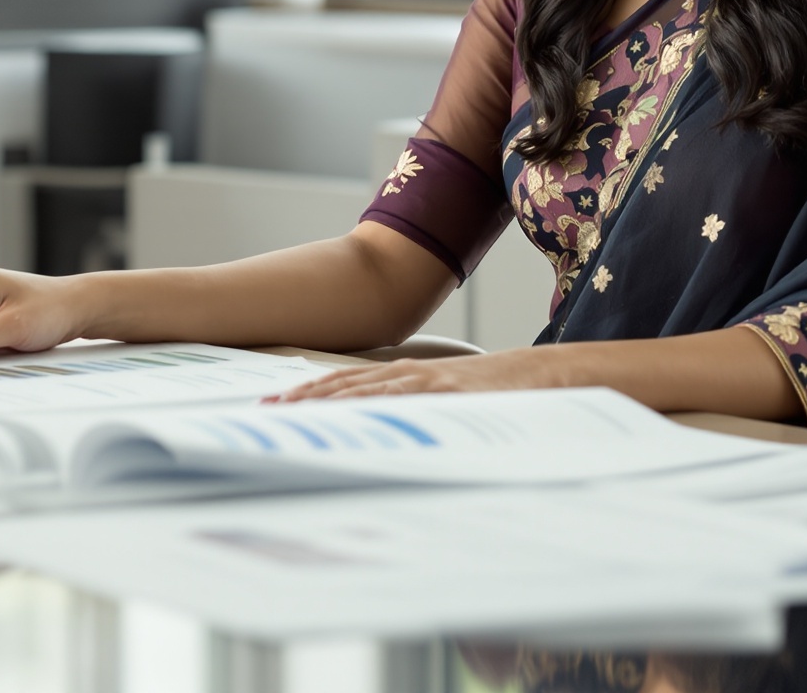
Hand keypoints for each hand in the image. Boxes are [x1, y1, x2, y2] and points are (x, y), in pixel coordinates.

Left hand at [266, 346, 569, 401]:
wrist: (543, 375)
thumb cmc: (497, 391)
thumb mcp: (450, 398)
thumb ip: (419, 408)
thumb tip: (387, 432)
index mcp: (407, 374)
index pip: (346, 382)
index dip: (309, 392)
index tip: (275, 403)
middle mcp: (409, 374)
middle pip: (344, 386)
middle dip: (301, 399)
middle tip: (263, 412)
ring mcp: (426, 384)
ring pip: (363, 393)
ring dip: (322, 403)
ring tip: (287, 413)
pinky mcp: (445, 395)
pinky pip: (400, 403)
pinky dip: (368, 410)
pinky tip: (344, 419)